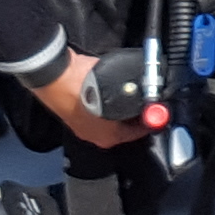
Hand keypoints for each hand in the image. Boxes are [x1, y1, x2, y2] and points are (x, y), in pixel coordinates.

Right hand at [27, 52, 148, 150]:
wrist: (54, 76)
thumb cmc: (85, 86)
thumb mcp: (117, 91)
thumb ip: (135, 95)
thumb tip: (148, 92)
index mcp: (108, 138)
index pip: (139, 132)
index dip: (151, 119)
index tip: (159, 107)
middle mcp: (95, 136)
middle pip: (123, 126)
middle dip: (135, 112)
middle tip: (146, 96)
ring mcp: (82, 124)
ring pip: (110, 117)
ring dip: (120, 105)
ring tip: (130, 89)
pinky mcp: (73, 112)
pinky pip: (97, 108)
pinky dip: (105, 100)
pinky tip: (110, 86)